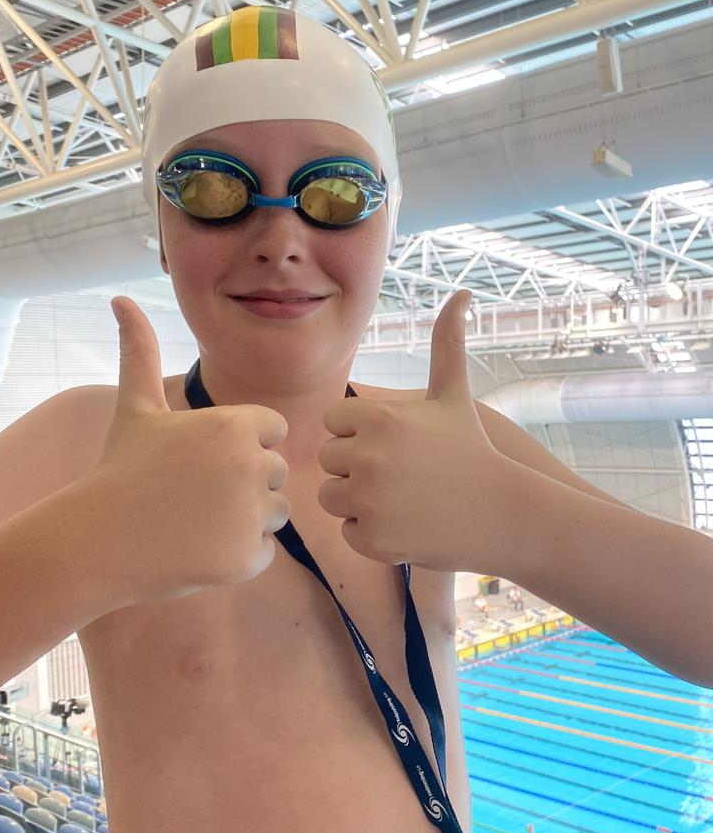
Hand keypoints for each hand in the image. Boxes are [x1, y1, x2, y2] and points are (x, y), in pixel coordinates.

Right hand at [78, 295, 290, 602]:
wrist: (97, 541)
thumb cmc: (119, 469)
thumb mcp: (135, 407)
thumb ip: (141, 351)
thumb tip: (120, 299)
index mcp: (235, 426)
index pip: (273, 432)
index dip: (244, 445)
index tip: (204, 459)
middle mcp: (251, 466)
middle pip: (276, 474)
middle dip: (245, 484)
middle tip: (194, 495)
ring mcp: (250, 516)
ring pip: (276, 514)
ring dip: (246, 521)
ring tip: (197, 521)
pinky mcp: (246, 560)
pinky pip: (263, 553)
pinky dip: (238, 558)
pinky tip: (198, 549)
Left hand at [317, 290, 515, 572]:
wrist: (503, 514)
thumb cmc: (471, 450)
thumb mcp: (453, 395)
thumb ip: (446, 344)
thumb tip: (462, 294)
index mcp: (379, 417)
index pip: (333, 423)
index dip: (359, 435)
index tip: (394, 445)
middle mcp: (369, 456)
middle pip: (329, 462)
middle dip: (356, 469)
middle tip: (400, 477)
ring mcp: (370, 500)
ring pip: (331, 498)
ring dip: (357, 503)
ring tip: (400, 500)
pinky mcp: (373, 539)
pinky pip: (348, 533)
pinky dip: (371, 535)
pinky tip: (405, 525)